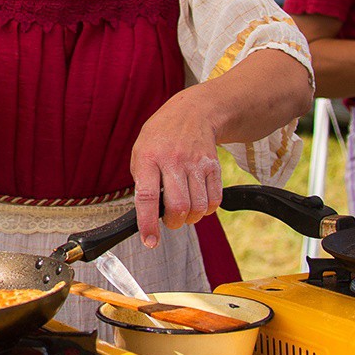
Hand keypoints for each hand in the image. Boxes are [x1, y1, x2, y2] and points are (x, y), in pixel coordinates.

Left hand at [130, 92, 222, 248]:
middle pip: (178, 206)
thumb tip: (148, 213)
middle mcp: (172, 160)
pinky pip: (214, 200)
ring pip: (198, 207)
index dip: (147, 223)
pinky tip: (198, 202)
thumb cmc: (160, 137)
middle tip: (170, 221)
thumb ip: (142, 181)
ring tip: (184, 211)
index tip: (150, 241)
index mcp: (148, 157)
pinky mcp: (214, 166)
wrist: (192, 113)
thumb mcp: (140, 152)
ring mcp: (196, 163)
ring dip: (191, 218)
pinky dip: (207, 210)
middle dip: (174, 223)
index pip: (146, 197)